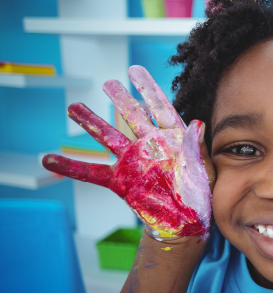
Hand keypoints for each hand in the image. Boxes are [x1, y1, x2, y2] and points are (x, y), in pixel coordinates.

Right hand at [43, 66, 213, 239]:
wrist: (186, 222)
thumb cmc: (200, 196)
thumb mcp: (203, 172)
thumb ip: (198, 149)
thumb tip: (198, 123)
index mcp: (173, 139)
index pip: (160, 108)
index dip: (148, 88)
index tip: (134, 70)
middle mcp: (150, 146)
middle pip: (132, 116)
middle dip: (120, 99)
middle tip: (108, 83)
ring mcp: (133, 162)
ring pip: (108, 137)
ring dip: (91, 122)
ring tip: (73, 107)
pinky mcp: (120, 181)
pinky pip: (92, 172)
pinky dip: (71, 167)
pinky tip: (49, 159)